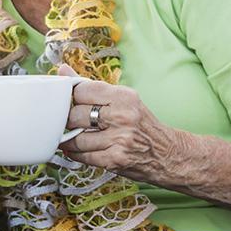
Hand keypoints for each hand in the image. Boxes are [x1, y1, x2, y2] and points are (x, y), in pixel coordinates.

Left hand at [56, 65, 174, 181]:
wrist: (167, 154)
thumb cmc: (140, 124)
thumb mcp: (122, 99)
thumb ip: (91, 86)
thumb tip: (62, 70)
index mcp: (124, 96)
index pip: (82, 90)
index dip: (72, 97)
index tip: (74, 102)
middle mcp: (123, 116)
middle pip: (76, 115)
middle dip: (70, 121)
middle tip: (74, 122)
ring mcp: (119, 139)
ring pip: (76, 138)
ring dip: (71, 140)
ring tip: (74, 137)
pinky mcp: (115, 160)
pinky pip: (82, 156)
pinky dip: (76, 154)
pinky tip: (80, 150)